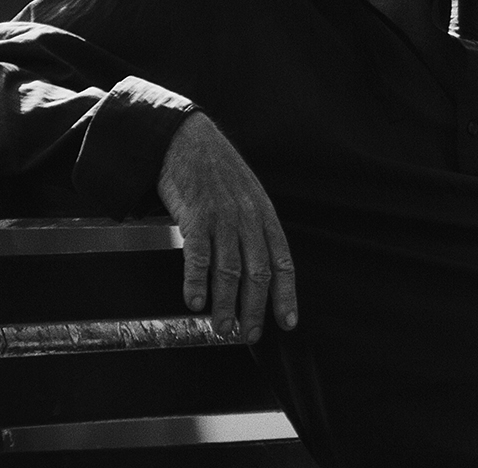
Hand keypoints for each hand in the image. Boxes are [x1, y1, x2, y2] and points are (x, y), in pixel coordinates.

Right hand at [156, 111, 296, 342]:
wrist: (189, 141)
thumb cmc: (218, 173)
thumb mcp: (247, 197)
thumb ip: (253, 230)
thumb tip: (255, 270)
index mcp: (265, 216)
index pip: (283, 261)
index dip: (286, 294)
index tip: (288, 321)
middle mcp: (248, 219)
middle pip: (258, 273)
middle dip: (256, 309)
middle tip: (250, 335)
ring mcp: (222, 217)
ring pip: (229, 270)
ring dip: (226, 305)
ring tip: (223, 328)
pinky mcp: (195, 215)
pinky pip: (197, 255)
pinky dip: (197, 282)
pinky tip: (195, 302)